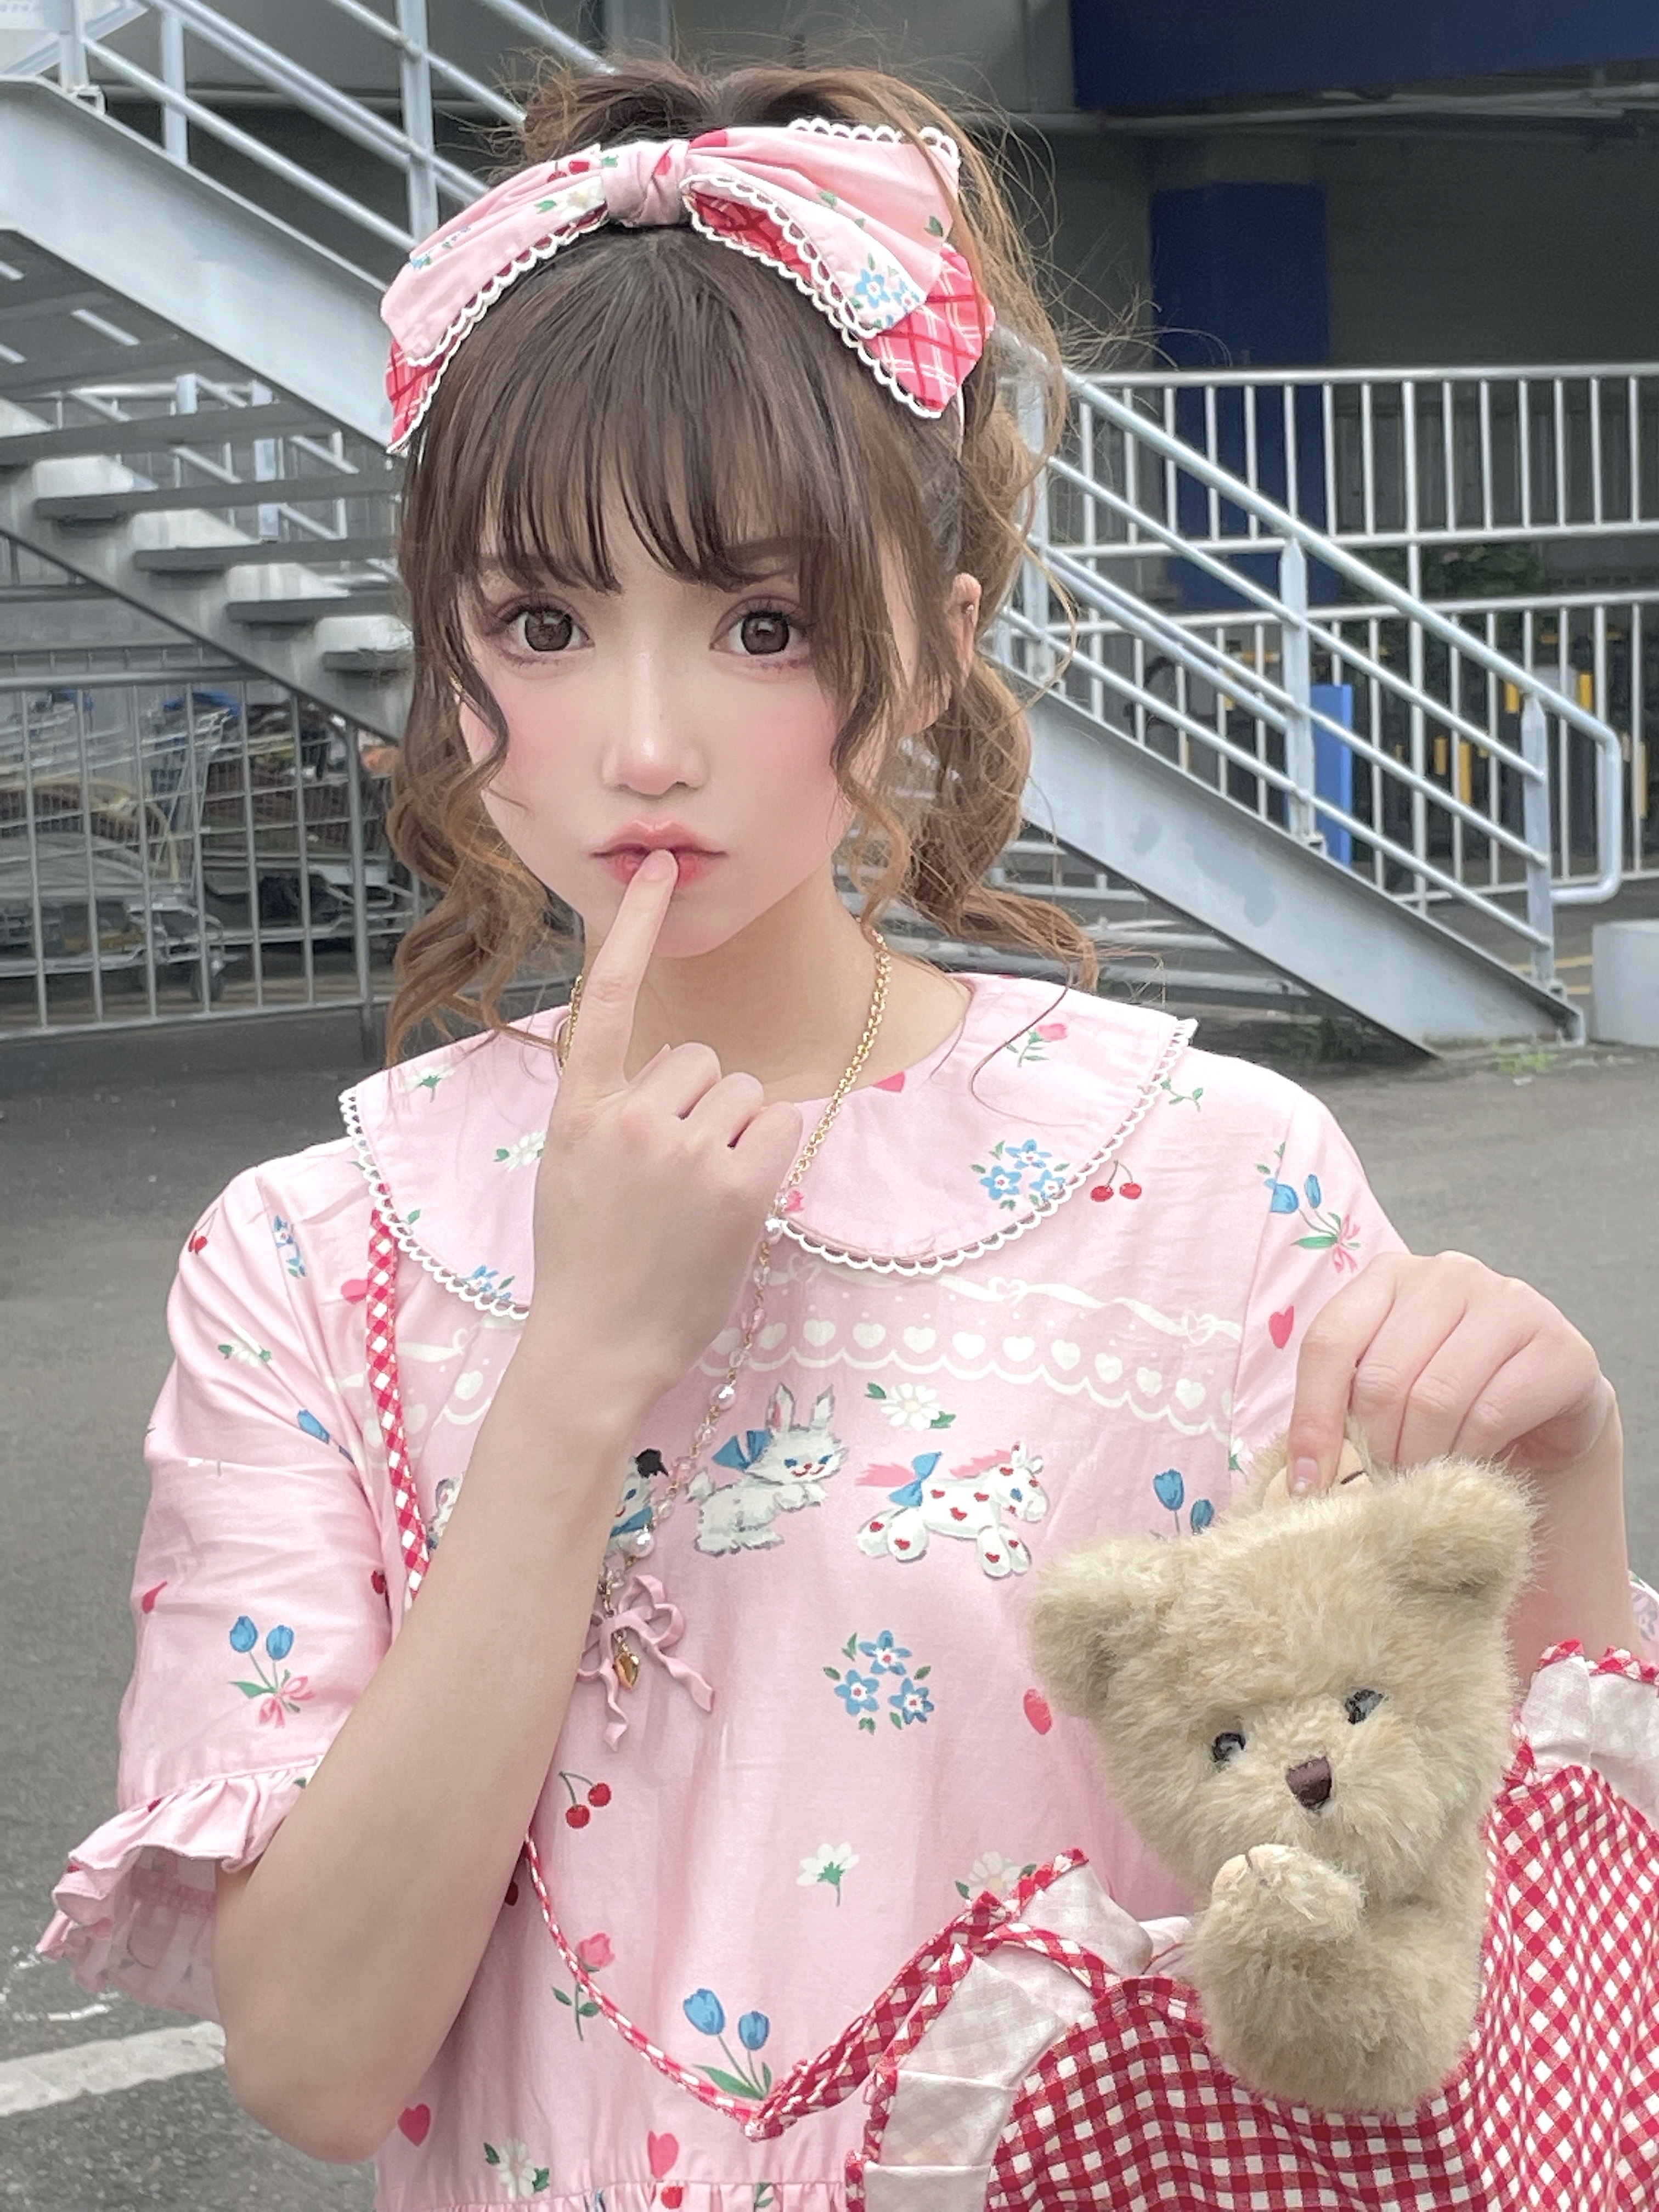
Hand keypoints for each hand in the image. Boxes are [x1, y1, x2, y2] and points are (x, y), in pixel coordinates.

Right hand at [525, 852, 803, 1411]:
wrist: (594, 1349)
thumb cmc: (587, 1265)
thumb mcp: (569, 1171)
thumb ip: (608, 1111)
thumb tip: (670, 1070)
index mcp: (578, 1108)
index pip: (605, 996)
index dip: (633, 926)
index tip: (659, 868)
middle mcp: (628, 1116)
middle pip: (702, 1059)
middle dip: (703, 1104)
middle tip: (676, 1176)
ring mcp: (683, 1149)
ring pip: (744, 1093)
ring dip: (737, 1134)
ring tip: (699, 1197)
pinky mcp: (736, 1185)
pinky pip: (780, 1127)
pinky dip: (770, 1156)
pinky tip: (735, 1202)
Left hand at [1284, 1251, 1614, 1493]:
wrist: (1545, 1410)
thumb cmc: (1449, 1398)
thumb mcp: (1387, 1390)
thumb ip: (1342, 1407)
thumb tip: (1301, 1478)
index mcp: (1388, 1276)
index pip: (1329, 1342)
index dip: (1311, 1419)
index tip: (1306, 1484)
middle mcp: (1447, 1274)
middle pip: (1382, 1378)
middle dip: (1376, 1448)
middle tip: (1384, 1483)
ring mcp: (1508, 1301)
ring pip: (1435, 1398)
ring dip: (1421, 1458)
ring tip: (1421, 1480)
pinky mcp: (1559, 1345)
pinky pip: (1492, 1415)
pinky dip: (1470, 1456)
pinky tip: (1468, 1469)